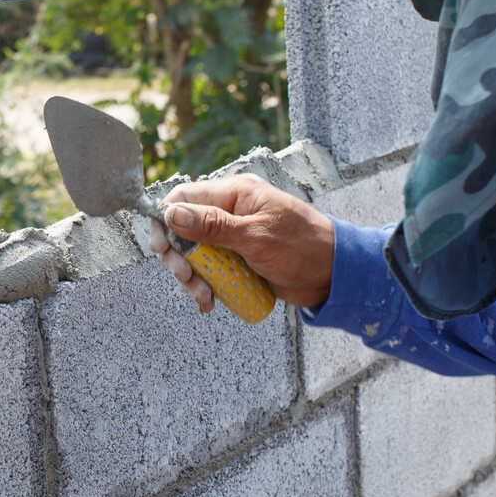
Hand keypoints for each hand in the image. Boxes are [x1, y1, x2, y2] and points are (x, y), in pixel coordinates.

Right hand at [149, 173, 334, 312]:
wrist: (334, 275)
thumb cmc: (303, 247)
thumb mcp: (255, 237)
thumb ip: (213, 226)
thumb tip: (172, 213)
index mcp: (235, 194)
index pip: (184, 197)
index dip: (165, 220)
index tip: (162, 247)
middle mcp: (230, 213)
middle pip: (183, 230)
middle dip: (179, 258)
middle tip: (186, 278)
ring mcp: (232, 238)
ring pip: (194, 254)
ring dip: (192, 277)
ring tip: (203, 297)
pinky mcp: (237, 260)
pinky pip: (210, 271)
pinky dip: (205, 286)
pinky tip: (209, 302)